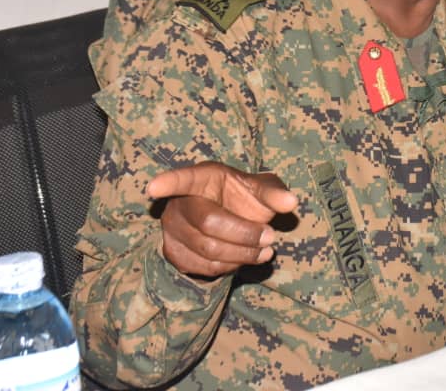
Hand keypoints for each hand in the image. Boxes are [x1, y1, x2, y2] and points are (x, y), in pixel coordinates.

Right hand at [147, 161, 298, 277]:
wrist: (235, 218)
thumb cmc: (246, 197)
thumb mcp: (263, 188)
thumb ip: (275, 193)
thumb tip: (290, 202)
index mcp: (200, 177)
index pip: (182, 178)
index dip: (168, 183)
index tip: (154, 188)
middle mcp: (179, 202)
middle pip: (209, 224)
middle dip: (245, 234)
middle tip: (270, 237)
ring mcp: (172, 229)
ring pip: (207, 250)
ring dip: (242, 254)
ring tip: (264, 250)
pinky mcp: (173, 253)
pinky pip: (201, 267)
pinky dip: (229, 267)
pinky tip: (244, 257)